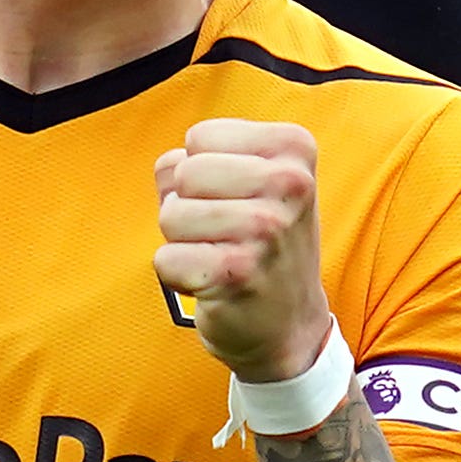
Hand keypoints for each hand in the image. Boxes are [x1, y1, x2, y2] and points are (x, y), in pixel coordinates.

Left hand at [154, 121, 335, 385]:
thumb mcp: (253, 184)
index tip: (237, 199)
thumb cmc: (263, 244)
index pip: (200, 137)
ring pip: (170, 215)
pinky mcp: (237, 272)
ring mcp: (266, 229)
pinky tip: (212, 282)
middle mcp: (290, 183)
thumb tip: (169, 168)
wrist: (291, 324)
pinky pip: (165, 259)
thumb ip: (201, 158)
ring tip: (218, 255)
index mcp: (295, 149)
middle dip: (188, 204)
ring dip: (182, 242)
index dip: (202, 170)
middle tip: (223, 232)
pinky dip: (179, 276)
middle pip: (184, 172)